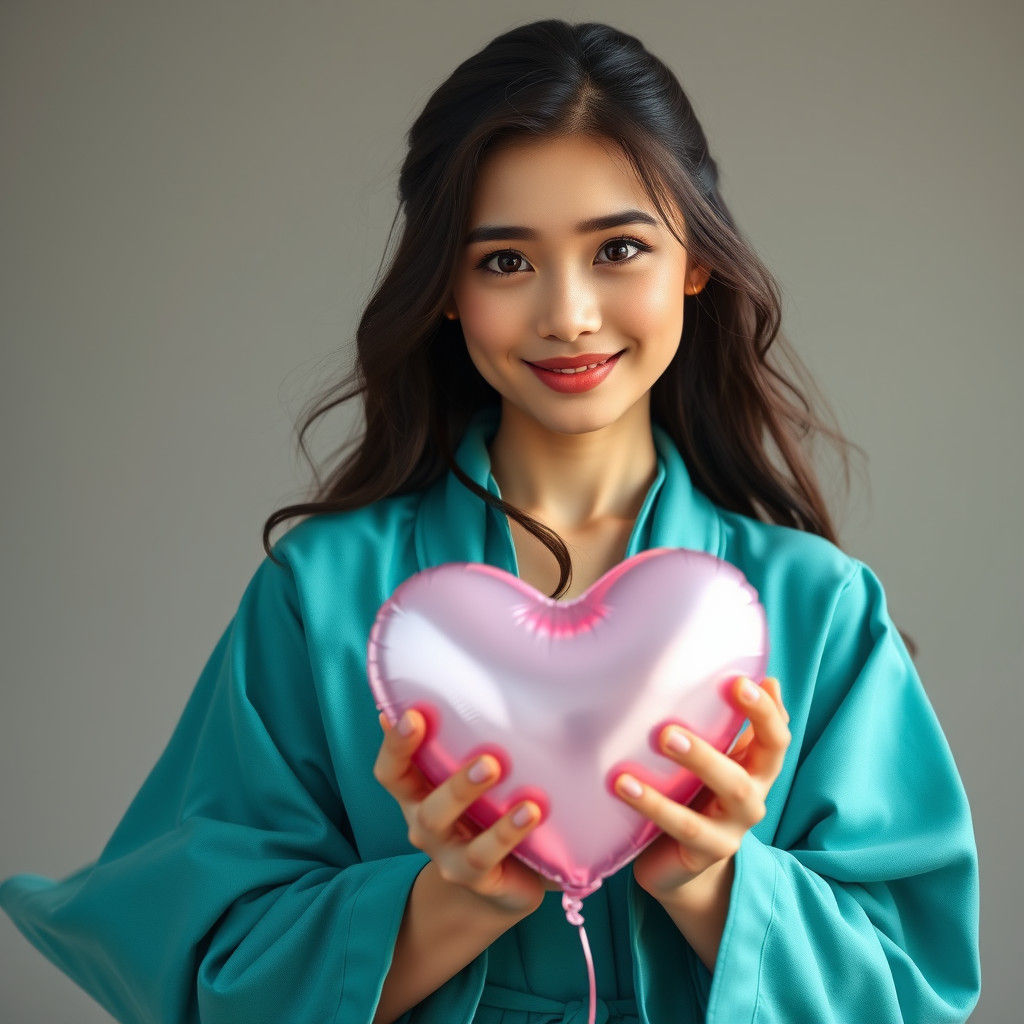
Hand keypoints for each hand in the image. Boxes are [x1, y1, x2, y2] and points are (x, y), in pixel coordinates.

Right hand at [372, 709, 557, 916]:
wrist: (508, 883)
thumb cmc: (492, 810)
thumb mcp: (481, 776)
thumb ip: (472, 740)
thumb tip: (472, 688)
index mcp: (418, 792)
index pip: (392, 768)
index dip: (395, 743)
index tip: (413, 712)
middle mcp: (422, 821)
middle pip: (412, 794)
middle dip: (433, 763)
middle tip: (479, 750)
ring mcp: (445, 852)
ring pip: (441, 822)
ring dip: (465, 790)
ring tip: (496, 767)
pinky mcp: (475, 876)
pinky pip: (484, 854)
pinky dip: (506, 830)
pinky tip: (530, 810)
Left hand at [612, 676, 790, 902]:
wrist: (678, 868)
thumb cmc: (694, 799)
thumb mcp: (711, 762)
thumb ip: (727, 725)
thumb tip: (763, 679)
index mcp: (756, 768)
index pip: (777, 735)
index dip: (767, 709)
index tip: (742, 680)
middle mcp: (754, 795)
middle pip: (768, 758)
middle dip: (746, 724)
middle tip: (713, 687)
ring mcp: (735, 826)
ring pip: (732, 789)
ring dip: (700, 758)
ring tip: (663, 736)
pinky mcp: (706, 851)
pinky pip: (684, 826)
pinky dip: (653, 803)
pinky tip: (624, 784)